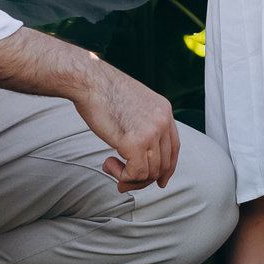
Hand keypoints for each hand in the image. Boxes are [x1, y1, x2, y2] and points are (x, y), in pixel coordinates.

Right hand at [70, 54, 181, 190]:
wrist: (89, 81)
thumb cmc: (103, 92)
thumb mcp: (133, 106)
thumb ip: (142, 124)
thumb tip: (141, 153)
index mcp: (164, 111)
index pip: (174, 148)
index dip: (168, 168)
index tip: (159, 182)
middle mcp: (163, 121)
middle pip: (163, 164)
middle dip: (143, 179)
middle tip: (123, 182)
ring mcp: (151, 132)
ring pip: (149, 173)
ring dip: (129, 178)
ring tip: (110, 167)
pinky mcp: (135, 143)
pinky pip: (136, 173)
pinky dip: (122, 176)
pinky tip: (108, 163)